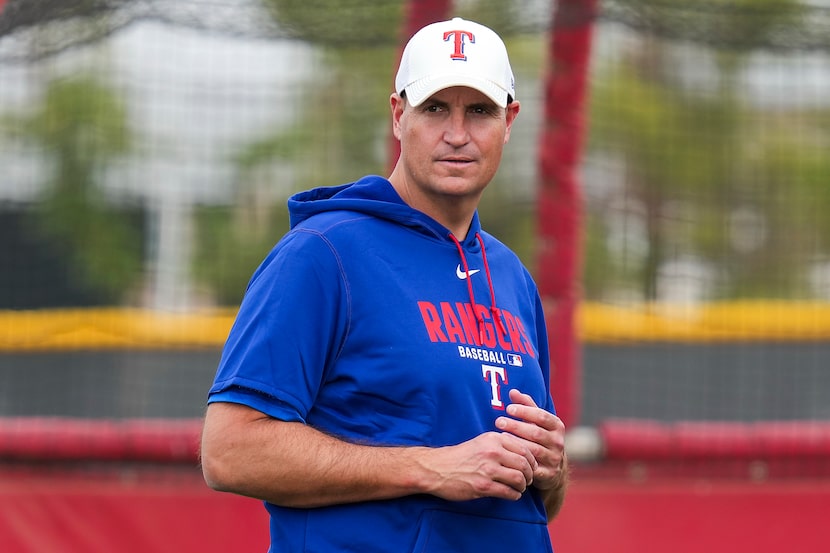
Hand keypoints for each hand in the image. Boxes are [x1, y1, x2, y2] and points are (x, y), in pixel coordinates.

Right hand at [420, 431, 538, 501]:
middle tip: (528, 480)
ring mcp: (488, 469)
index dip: (532, 460)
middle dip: (530, 474)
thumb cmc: (460, 456)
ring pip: (519, 478)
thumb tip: (523, 452)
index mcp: (493, 439)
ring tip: (519, 488)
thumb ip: (500, 444)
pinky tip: (512, 495)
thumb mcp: (481, 442)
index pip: (524, 448)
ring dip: (523, 486)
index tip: (532, 467)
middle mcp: (492, 452)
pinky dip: (514, 495)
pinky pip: (508, 492)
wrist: (436, 468)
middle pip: (524, 464)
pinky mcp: (483, 486)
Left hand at [495, 388, 565, 490]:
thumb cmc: (540, 438)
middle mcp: (558, 442)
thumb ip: (526, 405)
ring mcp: (554, 459)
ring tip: (500, 437)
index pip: (541, 416)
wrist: (553, 467)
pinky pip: (533, 467)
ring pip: (534, 450)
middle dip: (516, 426)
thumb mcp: (536, 421)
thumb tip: (512, 391)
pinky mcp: (549, 474)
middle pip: (536, 433)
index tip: (508, 408)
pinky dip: (520, 461)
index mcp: (557, 426)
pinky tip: (507, 455)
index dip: (524, 411)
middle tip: (498, 421)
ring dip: (516, 443)